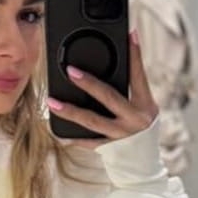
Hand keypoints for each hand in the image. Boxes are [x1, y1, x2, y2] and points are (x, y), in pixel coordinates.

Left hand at [47, 32, 158, 146]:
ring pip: (92, 121)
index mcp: (145, 104)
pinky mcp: (109, 149)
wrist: (144, 163)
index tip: (129, 34)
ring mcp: (120, 135)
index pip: (138, 75)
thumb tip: (118, 57)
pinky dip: (72, 137)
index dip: (135, 54)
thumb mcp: (144, 107)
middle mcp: (134, 119)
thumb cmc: (141, 128)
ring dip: (70, 111)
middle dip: (89, 83)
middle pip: (109, 97)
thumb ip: (131, 88)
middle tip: (71, 70)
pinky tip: (57, 131)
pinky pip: (87, 142)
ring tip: (52, 101)